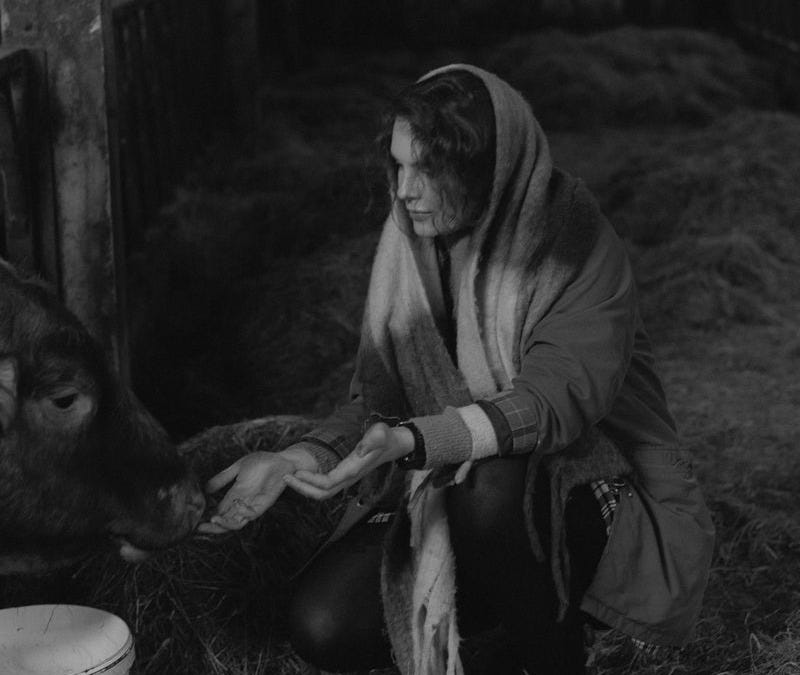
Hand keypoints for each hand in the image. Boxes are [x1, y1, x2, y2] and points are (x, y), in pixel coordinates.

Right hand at [197, 447, 315, 533]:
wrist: (282, 460)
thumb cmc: (262, 462)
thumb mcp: (237, 468)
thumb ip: (222, 478)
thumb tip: (204, 489)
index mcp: (235, 495)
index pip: (218, 511)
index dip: (207, 518)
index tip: (193, 523)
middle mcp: (242, 503)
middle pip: (225, 522)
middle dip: (212, 527)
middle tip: (199, 528)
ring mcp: (253, 505)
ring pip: (236, 523)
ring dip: (225, 524)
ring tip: (214, 519)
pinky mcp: (264, 505)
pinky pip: (252, 514)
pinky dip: (243, 513)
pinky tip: (236, 505)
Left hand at [284, 422, 412, 500]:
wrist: (394, 444)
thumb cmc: (385, 437)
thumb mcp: (381, 433)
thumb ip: (372, 440)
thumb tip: (362, 449)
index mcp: (353, 470)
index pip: (328, 483)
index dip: (310, 481)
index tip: (296, 472)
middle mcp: (349, 478)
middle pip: (322, 494)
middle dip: (302, 489)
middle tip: (285, 477)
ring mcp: (347, 478)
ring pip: (323, 492)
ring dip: (305, 487)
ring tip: (290, 476)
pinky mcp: (344, 475)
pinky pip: (325, 485)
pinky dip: (311, 483)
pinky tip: (302, 474)